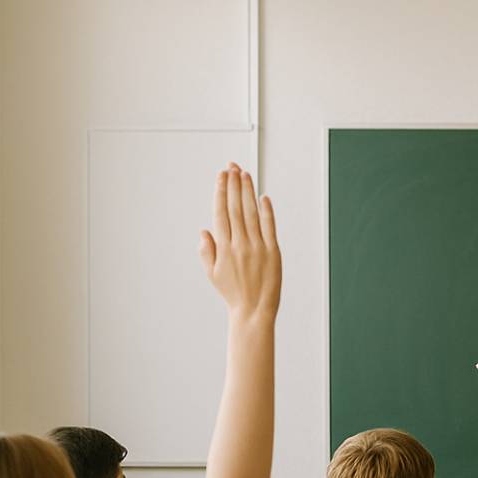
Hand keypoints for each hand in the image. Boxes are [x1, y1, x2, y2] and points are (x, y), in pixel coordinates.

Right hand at [199, 163, 280, 320]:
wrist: (254, 310)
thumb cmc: (233, 293)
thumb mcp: (212, 273)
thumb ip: (207, 250)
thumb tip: (204, 230)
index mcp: (223, 247)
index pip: (221, 212)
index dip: (221, 191)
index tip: (221, 176)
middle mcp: (240, 244)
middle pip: (235, 207)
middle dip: (233, 184)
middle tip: (233, 167)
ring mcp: (257, 247)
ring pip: (251, 213)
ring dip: (248, 192)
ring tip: (245, 175)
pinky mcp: (273, 252)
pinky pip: (269, 227)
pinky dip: (267, 211)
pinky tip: (263, 197)